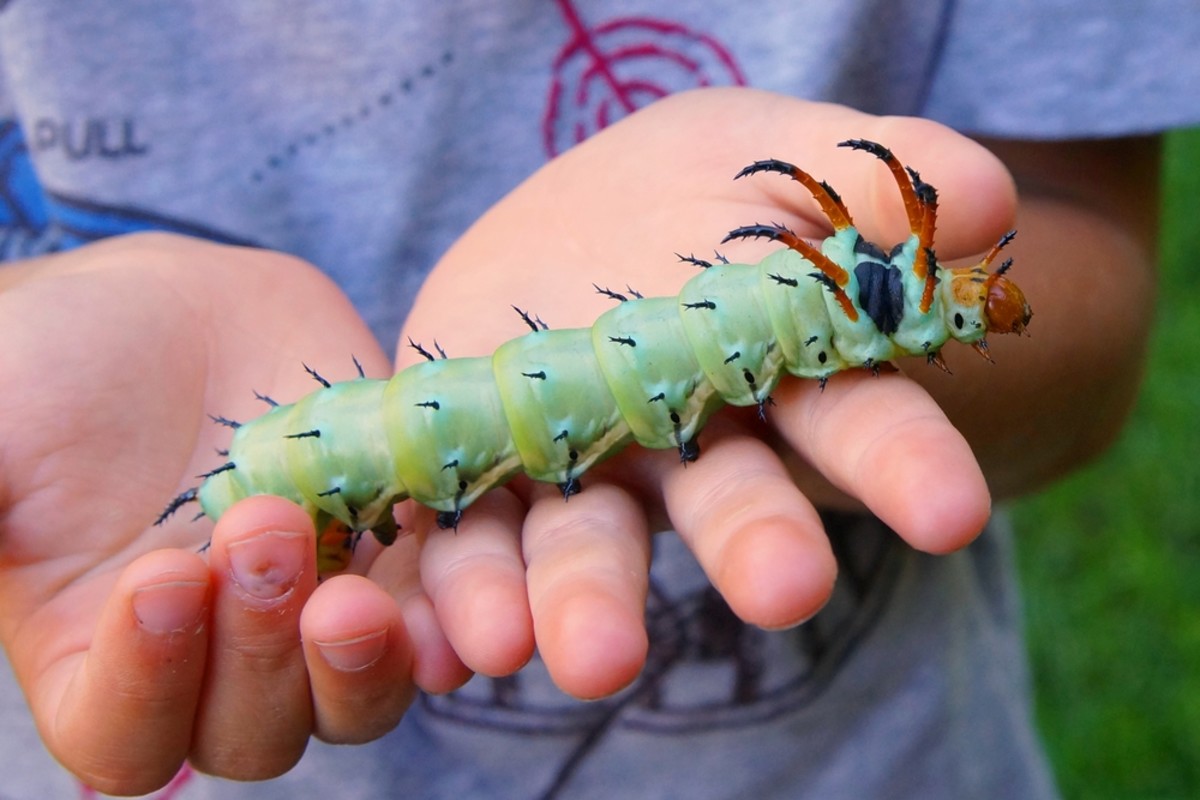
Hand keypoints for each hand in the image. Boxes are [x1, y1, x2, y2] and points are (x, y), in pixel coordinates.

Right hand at [0, 234, 465, 793]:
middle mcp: (212, 658)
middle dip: (260, 648)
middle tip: (266, 530)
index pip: (122, 733)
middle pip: (253, 731)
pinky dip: (439, 611)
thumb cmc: (52, 367)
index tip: (159, 579)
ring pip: (349, 697)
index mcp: (99, 654)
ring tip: (354, 587)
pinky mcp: (383, 558)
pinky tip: (452, 579)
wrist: (171, 313)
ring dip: (355, 657)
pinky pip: (426, 614)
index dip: (146, 682)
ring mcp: (306, 613)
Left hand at [393, 88, 1017, 698]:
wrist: (590, 219)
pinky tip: (452, 647)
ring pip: (592, 542)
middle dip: (755, 544)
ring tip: (587, 655)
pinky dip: (457, 598)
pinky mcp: (481, 470)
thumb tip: (987, 196)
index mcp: (780, 368)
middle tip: (784, 594)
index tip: (951, 512)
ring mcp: (586, 464)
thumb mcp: (779, 153)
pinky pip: (466, 539)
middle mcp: (691, 442)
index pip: (862, 417)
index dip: (906, 462)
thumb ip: (872, 172)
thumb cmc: (714, 188)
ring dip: (588, 600)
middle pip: (730, 501)